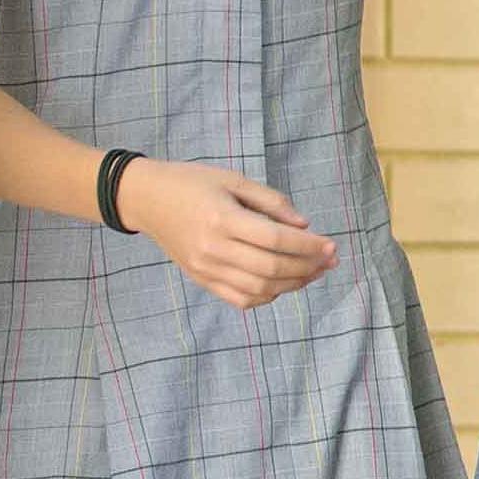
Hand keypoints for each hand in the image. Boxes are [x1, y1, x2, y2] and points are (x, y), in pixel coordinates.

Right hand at [122, 156, 337, 309]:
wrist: (147, 199)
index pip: (276, 240)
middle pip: (270, 268)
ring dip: (292, 284)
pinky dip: (266, 295)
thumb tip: (305, 226)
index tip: (331, 245)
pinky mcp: (200, 279)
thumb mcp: (234, 180)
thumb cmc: (193, 183)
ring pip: (258, 288)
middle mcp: (213, 249)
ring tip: (314, 273)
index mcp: (223, 219)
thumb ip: (272, 202)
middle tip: (330, 260)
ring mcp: (204, 268)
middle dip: (307, 267)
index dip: (309, 246)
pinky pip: (238, 298)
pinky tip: (284, 284)